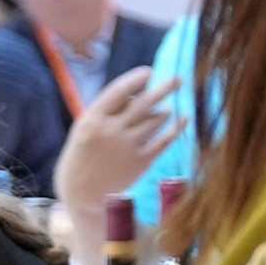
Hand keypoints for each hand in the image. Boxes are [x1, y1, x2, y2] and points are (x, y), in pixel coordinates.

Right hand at [54, 69, 177, 238]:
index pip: (117, 92)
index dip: (134, 80)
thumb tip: (137, 94)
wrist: (82, 193)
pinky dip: (176, 127)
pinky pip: (165, 138)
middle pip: (143, 103)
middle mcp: (111, 130)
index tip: (148, 71)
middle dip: (163, 89)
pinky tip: (183, 118)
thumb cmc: (82, 157)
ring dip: (164, 111)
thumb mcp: (84, 130)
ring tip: (164, 110)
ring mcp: (127, 146)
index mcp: (91, 120)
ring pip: (156, 119)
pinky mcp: (142, 161)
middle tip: (177, 78)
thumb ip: (107, 112)